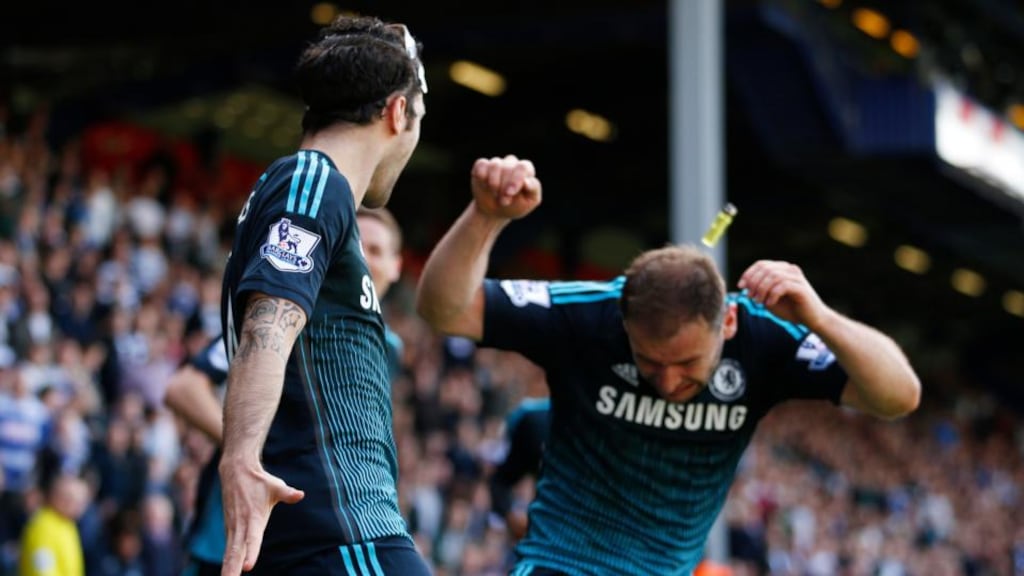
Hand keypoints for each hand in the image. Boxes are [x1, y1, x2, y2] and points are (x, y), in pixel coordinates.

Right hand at [220, 460, 304, 575]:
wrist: (236, 471)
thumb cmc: (259, 481)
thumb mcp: (275, 486)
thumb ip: (287, 493)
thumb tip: (300, 495)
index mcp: (253, 518)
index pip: (252, 539)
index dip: (251, 552)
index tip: (248, 567)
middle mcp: (240, 525)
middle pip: (235, 551)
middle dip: (232, 569)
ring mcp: (232, 528)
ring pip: (229, 552)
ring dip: (227, 569)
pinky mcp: (229, 528)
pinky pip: (227, 549)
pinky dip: (226, 562)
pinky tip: (227, 574)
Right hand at [470, 155, 541, 219]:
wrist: (495, 212)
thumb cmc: (515, 206)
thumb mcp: (529, 202)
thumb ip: (533, 190)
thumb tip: (527, 181)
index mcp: (526, 170)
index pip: (523, 167)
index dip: (516, 179)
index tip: (509, 193)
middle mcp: (512, 163)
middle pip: (508, 167)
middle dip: (504, 187)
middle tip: (504, 202)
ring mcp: (497, 164)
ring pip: (495, 165)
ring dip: (493, 183)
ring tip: (495, 195)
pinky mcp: (482, 166)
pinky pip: (481, 164)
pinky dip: (482, 174)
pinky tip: (484, 185)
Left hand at [737, 260, 829, 329]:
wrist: (812, 320)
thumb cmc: (790, 310)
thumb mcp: (769, 299)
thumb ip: (759, 290)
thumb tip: (744, 284)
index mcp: (782, 269)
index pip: (762, 264)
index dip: (748, 274)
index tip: (741, 286)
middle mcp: (790, 270)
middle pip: (765, 268)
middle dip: (754, 282)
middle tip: (750, 297)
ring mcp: (797, 277)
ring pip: (773, 276)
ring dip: (761, 289)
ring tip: (758, 302)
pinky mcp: (801, 287)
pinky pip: (782, 286)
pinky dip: (772, 295)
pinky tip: (769, 304)